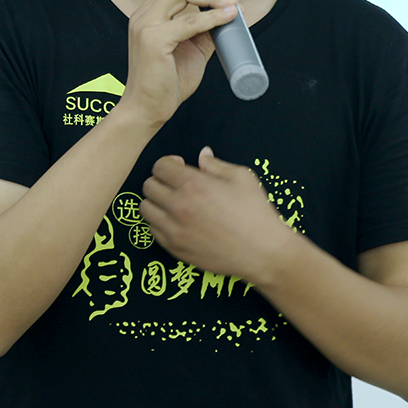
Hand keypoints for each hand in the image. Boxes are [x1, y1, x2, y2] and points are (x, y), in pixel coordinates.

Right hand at [120, 0, 243, 127]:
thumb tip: (229, 14)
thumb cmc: (166, 82)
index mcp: (150, 13)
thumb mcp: (192, 49)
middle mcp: (144, 14)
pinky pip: (188, 22)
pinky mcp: (152, 41)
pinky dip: (212, 16)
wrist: (148, 109)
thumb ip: (205, 30)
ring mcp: (145, 25)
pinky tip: (228, 15)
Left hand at [140, 147, 297, 284]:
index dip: (169, 163)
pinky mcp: (175, 249)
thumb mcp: (242, 177)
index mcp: (192, 184)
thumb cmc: (255, 212)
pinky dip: (160, 223)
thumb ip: (216, 165)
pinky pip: (152, 231)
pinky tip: (177, 222)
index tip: (180, 167)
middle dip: (160, 180)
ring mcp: (174, 230)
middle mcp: (177, 206)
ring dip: (156, 202)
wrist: (262, 252)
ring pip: (145, 209)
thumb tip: (202, 155)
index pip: (160, 167)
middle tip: (176, 185)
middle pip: (148, 186)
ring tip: (173, 203)